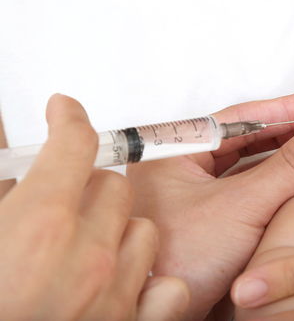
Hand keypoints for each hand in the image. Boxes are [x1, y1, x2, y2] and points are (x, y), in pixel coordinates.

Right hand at [0, 94, 188, 319]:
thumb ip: (0, 198)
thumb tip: (8, 157)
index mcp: (38, 225)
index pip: (74, 144)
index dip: (69, 118)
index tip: (64, 111)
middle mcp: (87, 255)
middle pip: (112, 186)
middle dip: (86, 187)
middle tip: (59, 204)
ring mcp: (114, 296)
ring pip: (142, 230)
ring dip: (118, 231)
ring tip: (85, 249)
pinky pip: (164, 285)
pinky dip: (147, 280)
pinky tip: (120, 286)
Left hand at [127, 92, 293, 320]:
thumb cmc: (177, 266)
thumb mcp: (241, 207)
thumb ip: (290, 168)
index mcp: (174, 153)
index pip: (241, 117)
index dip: (287, 108)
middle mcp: (181, 172)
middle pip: (245, 141)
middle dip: (289, 134)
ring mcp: (195, 201)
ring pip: (248, 170)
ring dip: (285, 162)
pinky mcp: (209, 227)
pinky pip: (248, 196)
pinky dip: (276, 190)